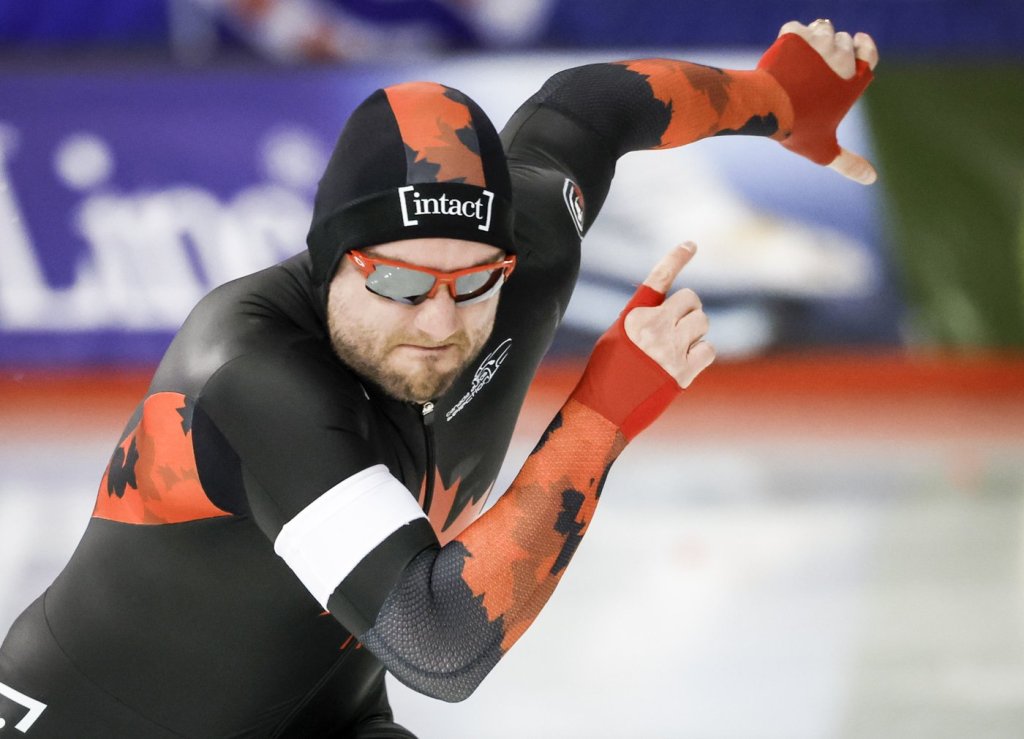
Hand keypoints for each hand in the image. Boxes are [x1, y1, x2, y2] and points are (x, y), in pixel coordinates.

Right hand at [570, 242, 712, 439]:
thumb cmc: (604, 376)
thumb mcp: (614, 339)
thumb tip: (670, 314)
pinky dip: (701, 354)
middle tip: (680, 326)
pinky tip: (686, 364)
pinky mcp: (682, 373)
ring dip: (696, 332)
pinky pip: (708, 350)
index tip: (691, 244)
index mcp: (634, 316)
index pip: (659, 279)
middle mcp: (653, 328)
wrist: (602, 414)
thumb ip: (641, 321)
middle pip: (691, 300)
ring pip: (703, 323)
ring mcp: (669, 350)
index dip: (676, 258)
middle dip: (690, 310)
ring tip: (678, 348)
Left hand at [758, 20, 878, 183]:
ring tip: (798, 65)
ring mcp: (817, 44)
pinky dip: (788, 39)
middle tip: (813, 72)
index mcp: (854, 79)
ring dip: (812, 42)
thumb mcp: (824, 151)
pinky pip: (794, 29)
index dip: (863, 48)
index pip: (868, 52)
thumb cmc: (797, 129)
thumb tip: (872, 179)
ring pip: (821, 30)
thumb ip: (849, 162)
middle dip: (831, 51)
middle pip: (842, 41)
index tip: (855, 47)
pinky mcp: (793, 36)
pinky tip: (783, 58)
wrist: (767, 108)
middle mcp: (841, 56)